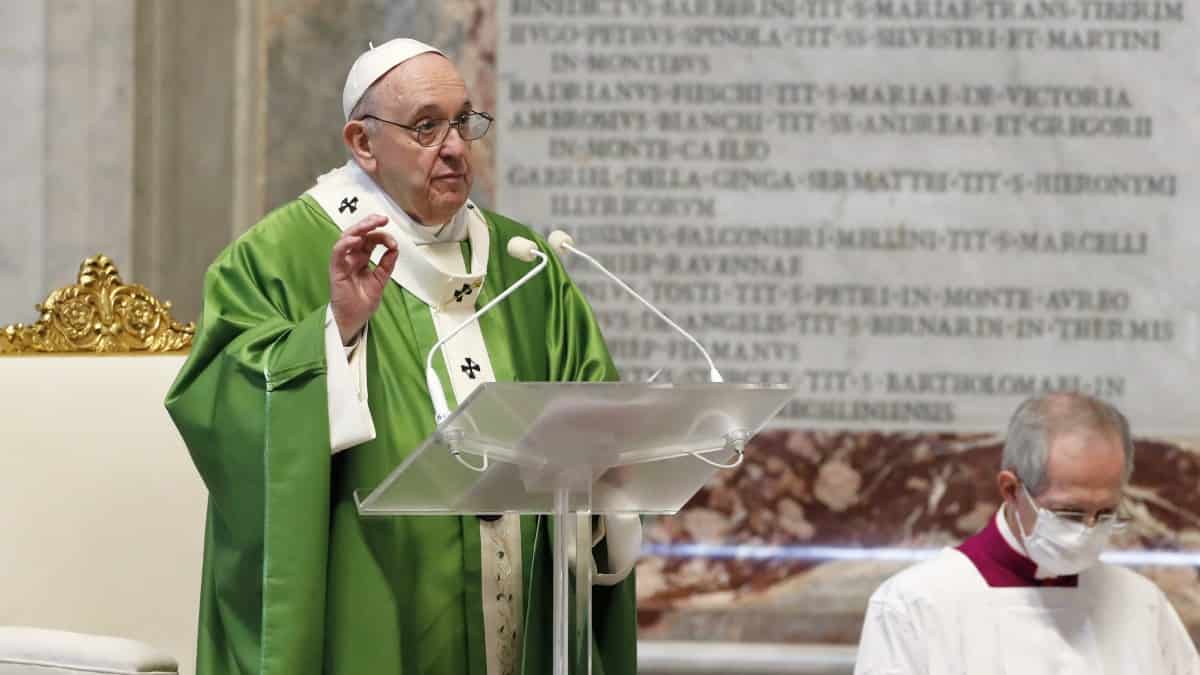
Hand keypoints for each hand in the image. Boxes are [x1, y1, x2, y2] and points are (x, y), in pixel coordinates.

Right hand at [329, 215, 398, 344]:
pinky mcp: (336, 270)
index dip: (382, 236)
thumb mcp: (380, 280)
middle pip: (358, 233)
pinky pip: (337, 253)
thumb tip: (394, 249)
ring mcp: (343, 262)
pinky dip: (345, 244)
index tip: (394, 242)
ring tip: (371, 223)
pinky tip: (356, 240)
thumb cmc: (362, 302)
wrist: (354, 320)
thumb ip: (386, 264)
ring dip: (359, 228)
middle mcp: (351, 257)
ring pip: (347, 238)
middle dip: (370, 223)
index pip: (370, 239)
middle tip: (383, 219)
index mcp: (362, 258)